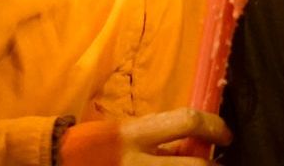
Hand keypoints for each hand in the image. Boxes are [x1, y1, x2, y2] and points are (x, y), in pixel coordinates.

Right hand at [57, 108, 230, 164]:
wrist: (58, 162)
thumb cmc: (96, 144)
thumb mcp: (128, 131)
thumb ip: (159, 136)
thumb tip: (196, 140)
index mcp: (135, 134)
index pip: (188, 122)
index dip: (215, 126)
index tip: (225, 134)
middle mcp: (136, 162)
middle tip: (216, 164)